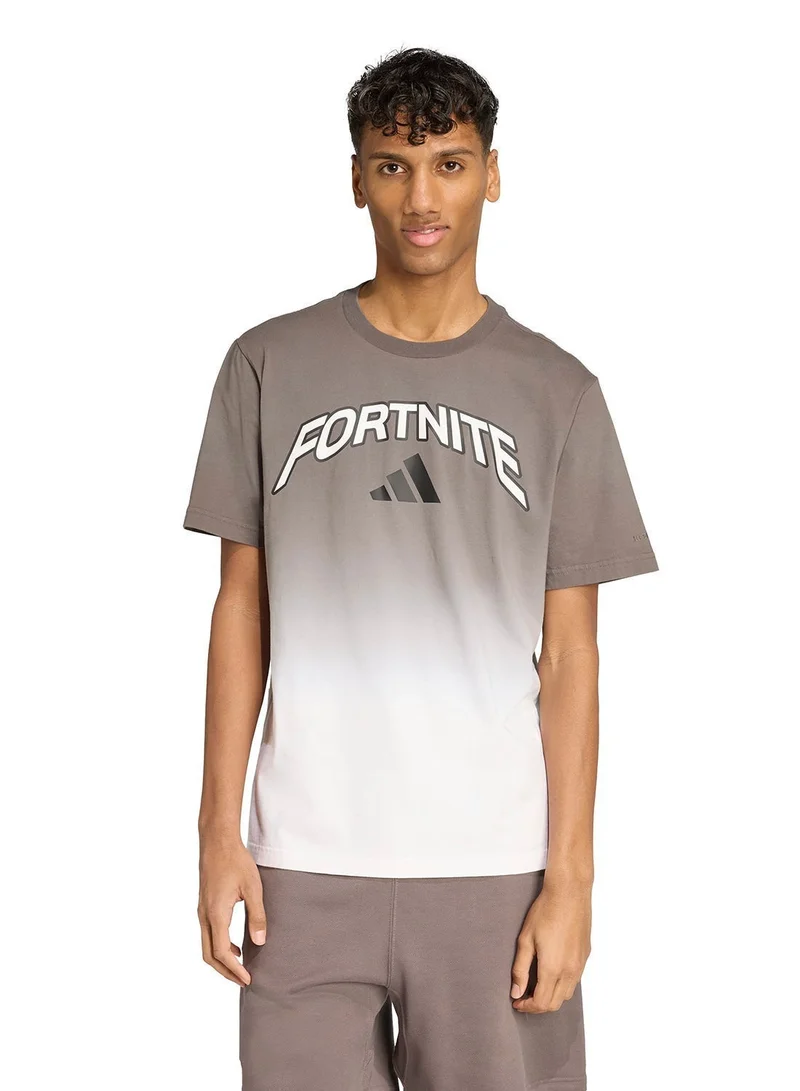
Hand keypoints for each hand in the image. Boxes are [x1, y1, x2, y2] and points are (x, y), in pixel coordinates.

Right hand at [198, 837, 266, 985]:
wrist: (217, 841)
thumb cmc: (236, 861)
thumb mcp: (253, 887)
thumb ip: (257, 915)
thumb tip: (260, 941)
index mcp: (216, 914)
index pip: (221, 952)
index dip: (234, 970)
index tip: (248, 979)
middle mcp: (204, 915)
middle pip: (209, 955)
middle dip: (225, 972)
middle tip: (244, 981)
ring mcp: (202, 911)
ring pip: (206, 945)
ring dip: (221, 960)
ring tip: (241, 967)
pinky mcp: (204, 905)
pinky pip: (207, 934)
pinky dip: (219, 946)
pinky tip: (235, 946)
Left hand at [510, 874, 591, 1012]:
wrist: (569, 893)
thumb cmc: (546, 911)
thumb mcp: (525, 939)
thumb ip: (520, 969)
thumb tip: (516, 991)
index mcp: (553, 968)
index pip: (542, 1003)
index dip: (527, 1007)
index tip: (517, 1002)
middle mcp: (570, 970)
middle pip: (555, 1003)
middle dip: (538, 1006)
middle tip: (524, 996)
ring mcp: (580, 964)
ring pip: (567, 994)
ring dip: (551, 996)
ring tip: (536, 986)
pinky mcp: (585, 956)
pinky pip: (575, 980)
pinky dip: (562, 985)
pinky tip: (551, 973)